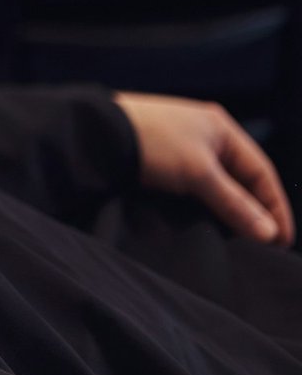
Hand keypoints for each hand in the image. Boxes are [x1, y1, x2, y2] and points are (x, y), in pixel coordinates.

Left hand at [114, 91, 294, 245]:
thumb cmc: (149, 143)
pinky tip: (204, 225)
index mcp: (221, 128)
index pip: (261, 172)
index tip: (281, 241)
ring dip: (227, 211)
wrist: (93, 134)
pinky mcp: (158, 162)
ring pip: (216, 186)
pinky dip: (202, 206)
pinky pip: (192, 188)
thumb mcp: (198, 173)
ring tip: (237, 242)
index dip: (275, 207)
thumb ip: (234, 204)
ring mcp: (180, 147)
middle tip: (262, 246)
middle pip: (240, 179)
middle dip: (253, 211)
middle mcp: (204, 135)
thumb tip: (268, 234)